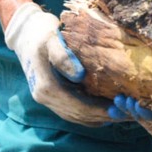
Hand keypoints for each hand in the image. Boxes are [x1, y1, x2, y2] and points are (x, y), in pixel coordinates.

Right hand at [3, 2, 110, 125]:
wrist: (25, 33)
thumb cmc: (41, 33)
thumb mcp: (52, 40)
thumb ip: (64, 57)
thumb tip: (79, 76)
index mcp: (45, 87)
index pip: (76, 106)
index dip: (98, 110)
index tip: (119, 109)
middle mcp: (44, 97)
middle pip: (77, 115)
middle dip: (102, 116)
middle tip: (125, 113)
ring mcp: (46, 99)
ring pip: (74, 116)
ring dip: (96, 118)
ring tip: (119, 114)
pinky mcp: (51, 96)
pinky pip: (71, 111)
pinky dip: (88, 114)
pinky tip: (103, 112)